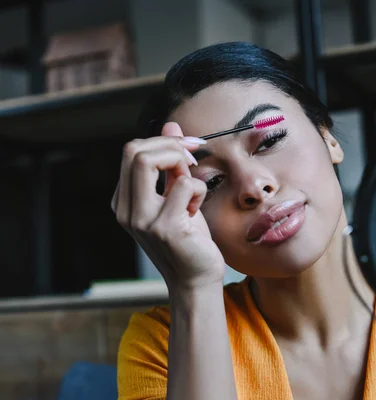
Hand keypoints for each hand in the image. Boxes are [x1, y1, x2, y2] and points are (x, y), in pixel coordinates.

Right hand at [111, 122, 224, 289]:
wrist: (197, 278)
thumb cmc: (189, 237)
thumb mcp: (178, 194)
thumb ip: (171, 163)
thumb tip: (170, 125)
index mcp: (124, 200)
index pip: (132, 151)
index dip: (164, 142)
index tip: (190, 148)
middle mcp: (125, 209)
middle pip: (133, 149)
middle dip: (170, 146)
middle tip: (193, 159)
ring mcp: (141, 219)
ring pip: (149, 160)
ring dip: (182, 166)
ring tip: (193, 190)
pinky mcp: (163, 227)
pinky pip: (185, 184)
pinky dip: (200, 190)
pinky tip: (197, 211)